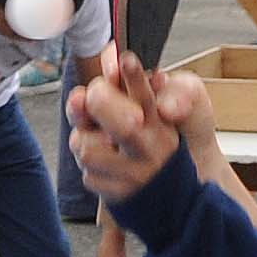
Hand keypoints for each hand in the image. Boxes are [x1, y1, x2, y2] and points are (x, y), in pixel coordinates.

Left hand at [67, 56, 197, 203]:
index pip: (147, 95)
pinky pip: (87, 175)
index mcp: (160, 123)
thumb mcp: (151, 116)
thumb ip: (127, 87)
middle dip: (96, 102)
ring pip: (87, 147)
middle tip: (88, 97)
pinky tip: (104, 167)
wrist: (174, 203)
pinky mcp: (118, 195)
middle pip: (120, 122)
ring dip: (83, 141)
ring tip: (98, 141)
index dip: (135, 77)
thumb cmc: (154, 150)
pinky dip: (90, 169)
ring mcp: (135, 174)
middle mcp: (150, 147)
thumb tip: (109, 53)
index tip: (126, 59)